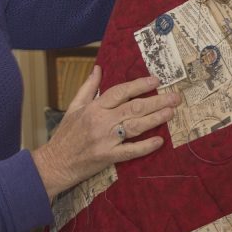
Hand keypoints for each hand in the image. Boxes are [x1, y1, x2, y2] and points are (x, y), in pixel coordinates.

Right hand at [31, 65, 178, 201]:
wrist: (55, 163)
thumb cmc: (65, 135)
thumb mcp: (74, 107)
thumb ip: (88, 87)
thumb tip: (98, 68)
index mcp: (94, 108)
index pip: (121, 92)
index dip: (139, 85)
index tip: (156, 80)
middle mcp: (101, 121)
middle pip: (134, 107)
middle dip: (157, 101)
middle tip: (175, 97)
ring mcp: (106, 140)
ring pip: (135, 126)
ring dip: (155, 119)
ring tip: (171, 112)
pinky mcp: (108, 157)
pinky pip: (130, 151)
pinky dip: (145, 146)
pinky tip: (159, 141)